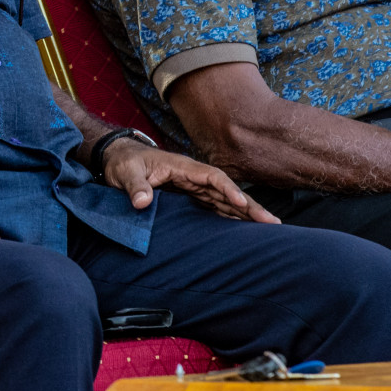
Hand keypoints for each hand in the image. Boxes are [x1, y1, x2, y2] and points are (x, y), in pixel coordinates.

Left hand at [101, 140, 278, 222]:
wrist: (119, 159)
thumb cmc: (124, 163)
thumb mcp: (125, 172)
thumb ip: (135, 186)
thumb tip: (142, 202)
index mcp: (182, 167)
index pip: (212, 177)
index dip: (228, 189)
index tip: (241, 203)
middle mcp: (193, 177)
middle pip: (226, 191)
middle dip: (249, 205)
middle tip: (272, 222)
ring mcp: (193, 188)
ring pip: (224, 201)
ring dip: (245, 214)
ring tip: (268, 229)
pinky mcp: (189, 198)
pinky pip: (214, 208)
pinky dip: (230, 217)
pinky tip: (243, 230)